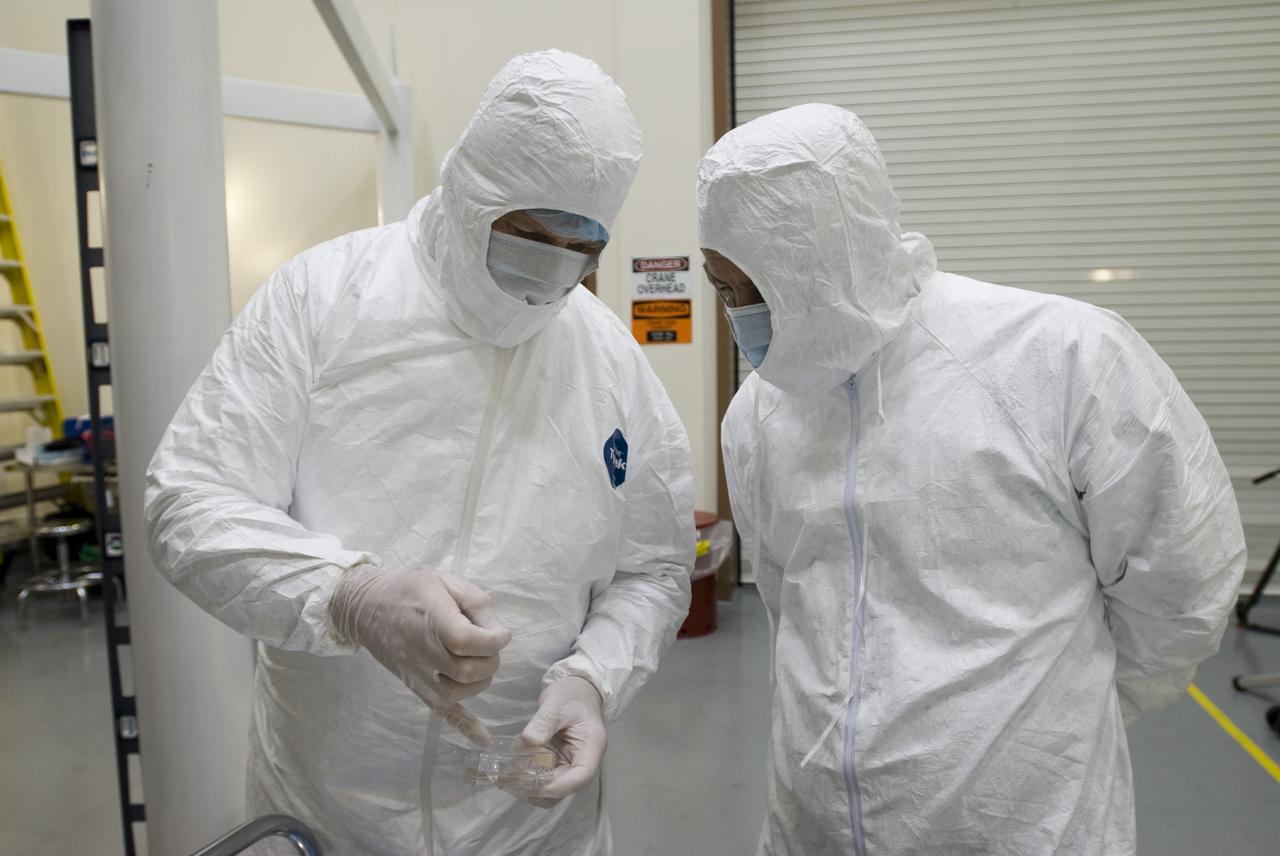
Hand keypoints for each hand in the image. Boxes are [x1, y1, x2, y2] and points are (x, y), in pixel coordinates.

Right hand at [329, 565, 510, 742]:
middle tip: (490, 647)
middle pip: (465, 670)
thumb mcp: (448, 582)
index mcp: (433, 620)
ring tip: (481, 664)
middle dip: (490, 660)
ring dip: (480, 682)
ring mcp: (417, 672)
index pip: (467, 641)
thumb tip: (498, 633)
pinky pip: (439, 711)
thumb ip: (478, 604)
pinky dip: (463, 726)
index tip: (501, 634)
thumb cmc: (413, 589)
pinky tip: (482, 738)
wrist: (368, 606)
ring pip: (457, 692)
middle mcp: (423, 650)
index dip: (493, 640)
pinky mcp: (415, 685)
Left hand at [518, 676, 605, 804]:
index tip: (531, 784)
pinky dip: (528, 780)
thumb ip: (544, 722)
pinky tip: (510, 771)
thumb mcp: (556, 704)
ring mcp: (569, 765)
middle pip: (565, 789)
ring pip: (552, 790)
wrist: (575, 690)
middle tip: (510, 782)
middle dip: (537, 791)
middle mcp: (582, 762)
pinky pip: (544, 779)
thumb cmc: (571, 695)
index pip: (580, 777)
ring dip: (530, 789)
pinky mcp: (557, 764)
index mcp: (591, 749)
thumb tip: (528, 741)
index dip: (557, 786)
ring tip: (506, 778)